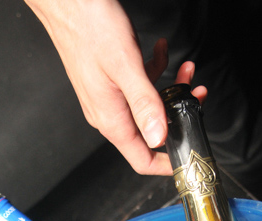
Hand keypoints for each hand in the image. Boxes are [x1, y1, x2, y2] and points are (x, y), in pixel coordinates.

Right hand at [24, 0, 205, 174]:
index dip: (167, 163)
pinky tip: (160, 51)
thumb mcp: (125, 66)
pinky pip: (138, 86)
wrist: (65, 1)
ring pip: (146, 105)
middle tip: (195, 97)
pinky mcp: (108, 81)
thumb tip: (158, 137)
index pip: (141, 160)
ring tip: (184, 69)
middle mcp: (108, 114)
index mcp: (111, 119)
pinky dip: (154, 70)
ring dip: (169, 88)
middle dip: (176, 115)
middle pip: (149, 132)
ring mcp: (108, 98)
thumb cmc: (89, 26)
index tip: (187, 154)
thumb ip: (144, 104)